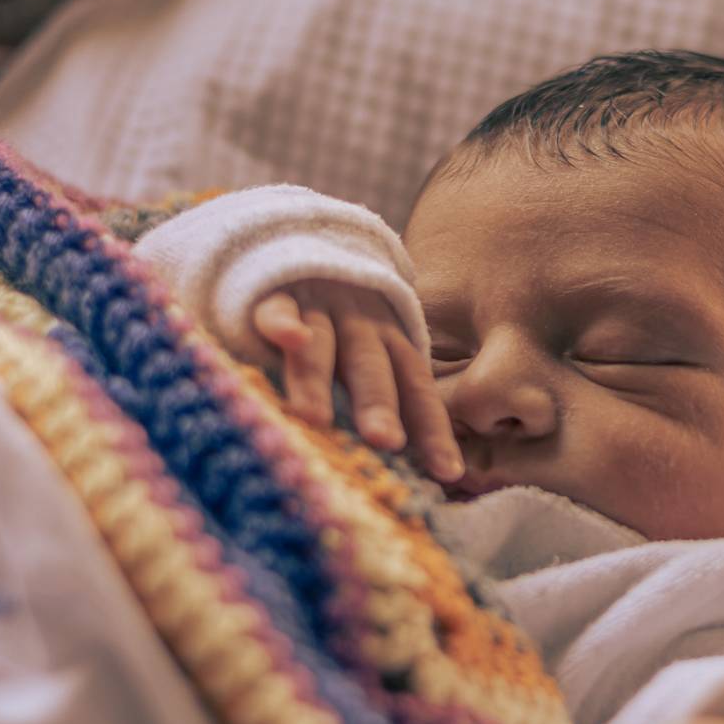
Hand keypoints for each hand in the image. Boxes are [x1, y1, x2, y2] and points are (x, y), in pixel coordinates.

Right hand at [253, 280, 462, 482]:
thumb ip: (391, 402)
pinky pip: (277, 308)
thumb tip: (422, 478)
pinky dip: (282, 322)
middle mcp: (360, 327)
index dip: (433, 430)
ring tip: (315, 417)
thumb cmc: (344, 327)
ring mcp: (318, 307)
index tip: (449, 474)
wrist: (308, 246)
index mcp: (390, 345)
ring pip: (321, 344)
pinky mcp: (275, 292)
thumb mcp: (374, 356)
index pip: (417, 389)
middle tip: (385, 441)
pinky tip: (288, 337)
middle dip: (378, 405)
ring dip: (319, 379)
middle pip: (372, 368)